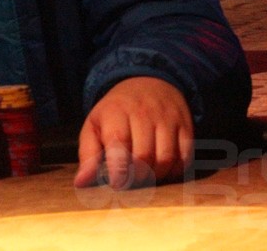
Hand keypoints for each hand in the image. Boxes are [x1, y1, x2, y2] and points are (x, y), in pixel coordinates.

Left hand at [74, 76, 192, 189]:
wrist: (147, 82)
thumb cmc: (116, 111)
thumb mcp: (94, 125)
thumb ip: (87, 155)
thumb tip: (81, 182)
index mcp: (116, 112)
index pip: (119, 143)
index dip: (118, 169)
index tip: (116, 184)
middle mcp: (143, 112)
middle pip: (144, 156)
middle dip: (136, 176)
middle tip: (130, 180)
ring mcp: (167, 117)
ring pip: (166, 158)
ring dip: (155, 176)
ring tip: (145, 174)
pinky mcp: (185, 124)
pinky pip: (185, 156)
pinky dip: (175, 170)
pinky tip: (163, 169)